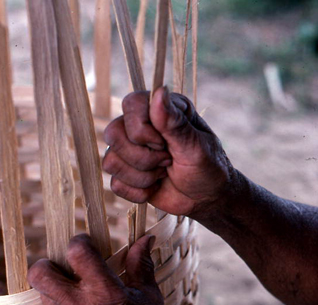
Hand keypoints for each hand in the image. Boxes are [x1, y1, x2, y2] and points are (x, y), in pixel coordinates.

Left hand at [28, 234, 173, 304]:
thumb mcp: (150, 298)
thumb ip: (141, 266)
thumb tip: (145, 238)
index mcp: (106, 294)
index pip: (77, 253)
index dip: (80, 242)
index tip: (86, 246)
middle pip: (41, 272)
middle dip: (50, 264)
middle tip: (65, 269)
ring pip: (41, 294)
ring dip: (54, 288)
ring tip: (73, 294)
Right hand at [103, 86, 235, 218]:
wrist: (206, 199)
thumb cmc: (207, 168)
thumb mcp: (196, 146)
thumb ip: (174, 122)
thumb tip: (159, 92)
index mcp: (160, 109)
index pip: (130, 105)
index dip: (142, 130)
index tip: (164, 144)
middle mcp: (140, 126)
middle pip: (113, 134)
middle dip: (142, 157)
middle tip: (167, 161)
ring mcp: (129, 151)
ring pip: (111, 162)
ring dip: (142, 176)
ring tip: (163, 174)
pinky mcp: (125, 175)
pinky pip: (115, 184)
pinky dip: (139, 192)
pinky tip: (156, 187)